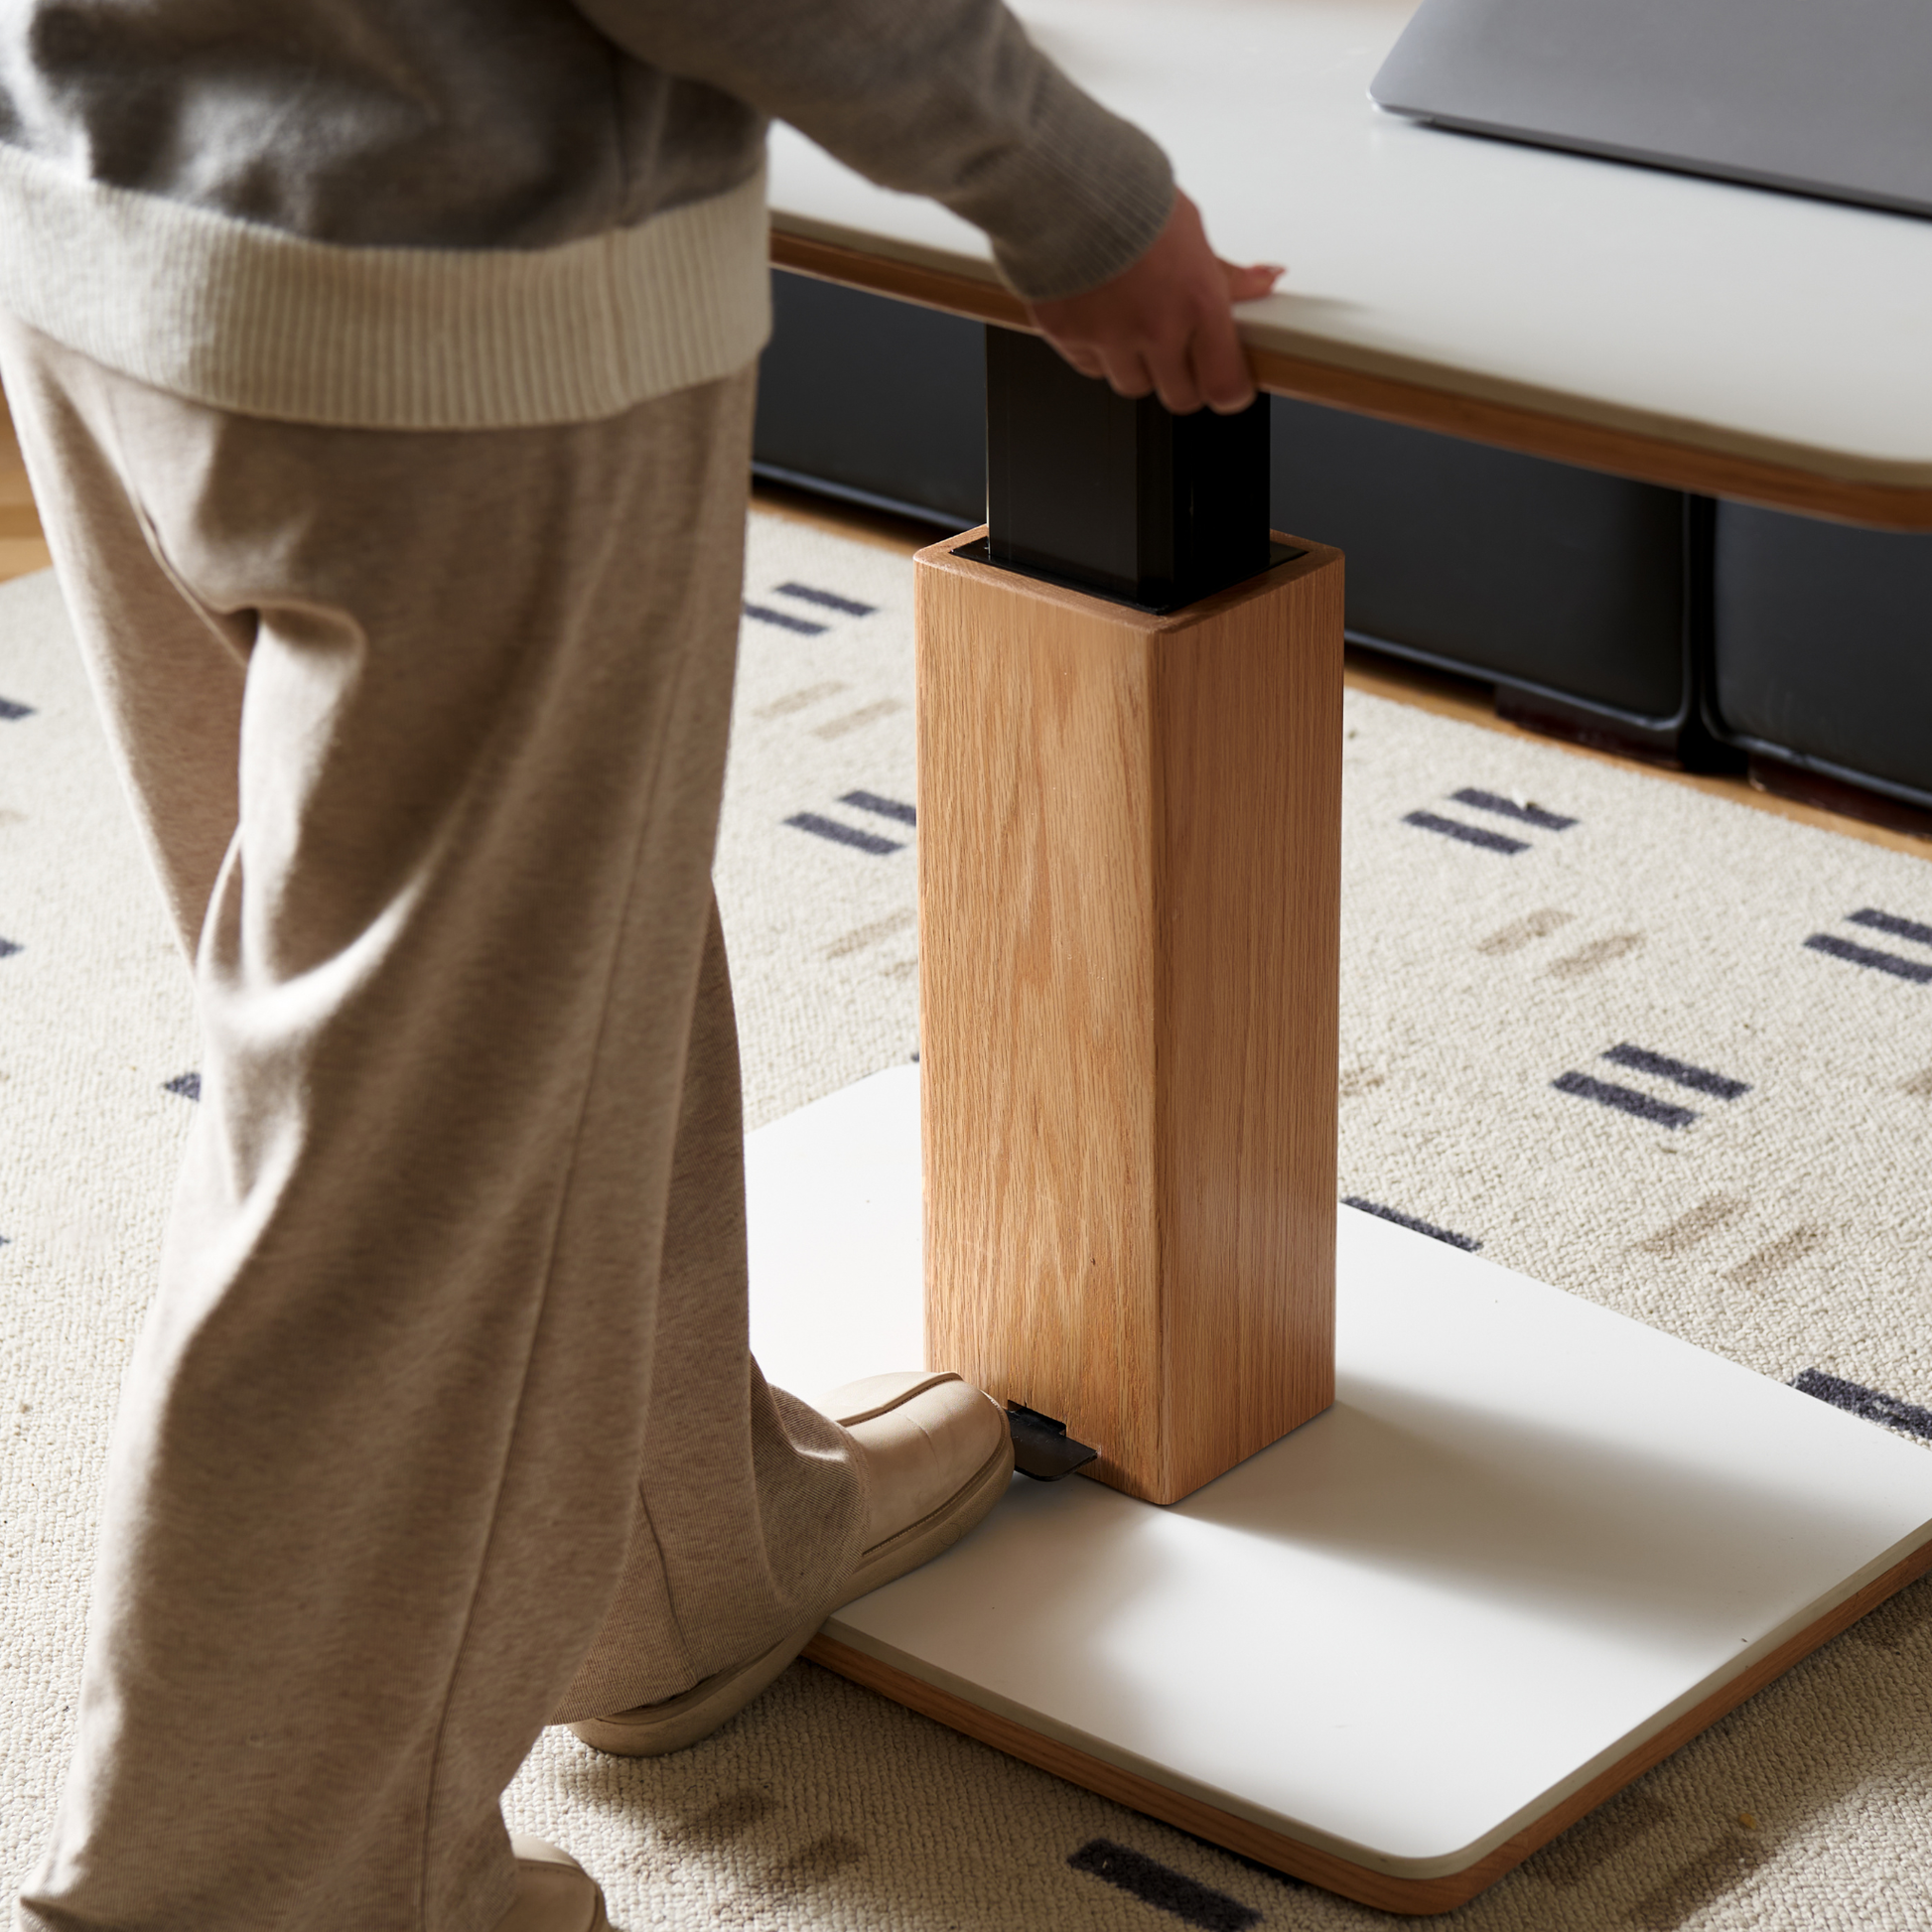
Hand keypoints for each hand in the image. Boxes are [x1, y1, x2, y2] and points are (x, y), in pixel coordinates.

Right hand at [1026, 192, 1281, 415]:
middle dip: (1181, 378)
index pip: (1225, 385)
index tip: (1227, 384)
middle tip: (1175, 347)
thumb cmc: (1128, 197)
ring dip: (1136, 364)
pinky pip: (1089, 365)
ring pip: (1131, 384)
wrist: (1064, 181)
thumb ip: (1226, 273)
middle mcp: (1155, 328)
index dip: (1228, 391)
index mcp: (1197, 302)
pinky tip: (1097, 313)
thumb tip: (1266, 281)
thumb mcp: (1191, 231)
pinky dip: (1095, 349)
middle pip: (1179, 396)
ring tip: (1129, 320)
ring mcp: (1109, 337)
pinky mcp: (1068, 336)